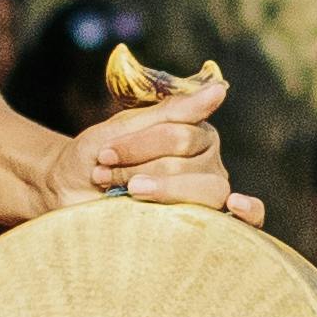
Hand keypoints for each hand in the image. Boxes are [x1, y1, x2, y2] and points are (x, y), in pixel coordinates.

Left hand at [59, 93, 255, 218]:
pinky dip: (250, 213)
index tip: (105, 154)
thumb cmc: (93, 157)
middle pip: (191, 167)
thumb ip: (174, 112)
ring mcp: (207, 196)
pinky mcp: (203, 227)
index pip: (182, 137)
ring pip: (206, 193)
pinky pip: (246, 221)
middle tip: (108, 176)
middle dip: (143, 171)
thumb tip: (221, 89)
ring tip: (127, 194)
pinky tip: (239, 205)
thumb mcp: (125, 128)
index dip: (141, 146)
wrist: (66, 196)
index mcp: (195, 136)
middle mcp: (208, 164)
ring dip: (161, 192)